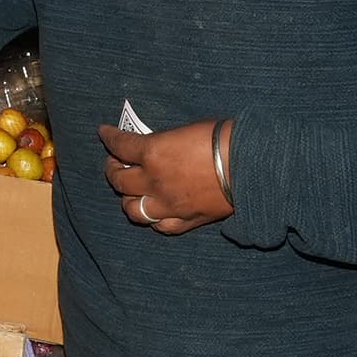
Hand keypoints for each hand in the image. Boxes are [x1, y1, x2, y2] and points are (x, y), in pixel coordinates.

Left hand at [101, 121, 230, 232]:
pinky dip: (154, 218)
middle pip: (118, 181)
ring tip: (131, 191)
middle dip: (112, 170)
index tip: (104, 133)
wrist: (252, 167)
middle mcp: (154, 182)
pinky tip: (155, 211)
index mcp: (152, 153)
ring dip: (127, 198)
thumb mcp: (186, 130)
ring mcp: (168, 205)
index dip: (109, 138)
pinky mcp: (186, 221)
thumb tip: (158, 145)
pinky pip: (160, 226)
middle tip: (115, 163)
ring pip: (132, 210)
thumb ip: (165, 142)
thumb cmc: (223, 139)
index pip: (119, 145)